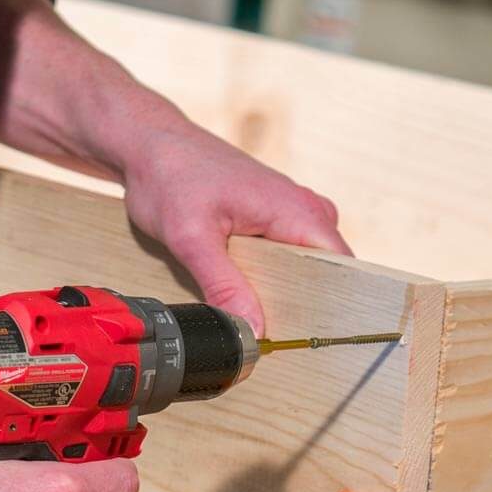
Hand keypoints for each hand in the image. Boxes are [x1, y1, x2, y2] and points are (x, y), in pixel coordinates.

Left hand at [122, 125, 351, 334]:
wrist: (150, 146)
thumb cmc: (170, 176)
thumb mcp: (190, 238)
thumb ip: (223, 285)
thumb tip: (253, 332)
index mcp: (296, 210)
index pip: (341, 269)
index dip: (332, 308)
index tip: (313, 342)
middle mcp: (304, 211)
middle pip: (325, 276)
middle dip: (305, 310)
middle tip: (279, 344)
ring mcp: (291, 216)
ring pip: (305, 272)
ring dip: (286, 300)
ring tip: (263, 329)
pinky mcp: (274, 223)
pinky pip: (287, 263)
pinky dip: (271, 285)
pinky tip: (251, 304)